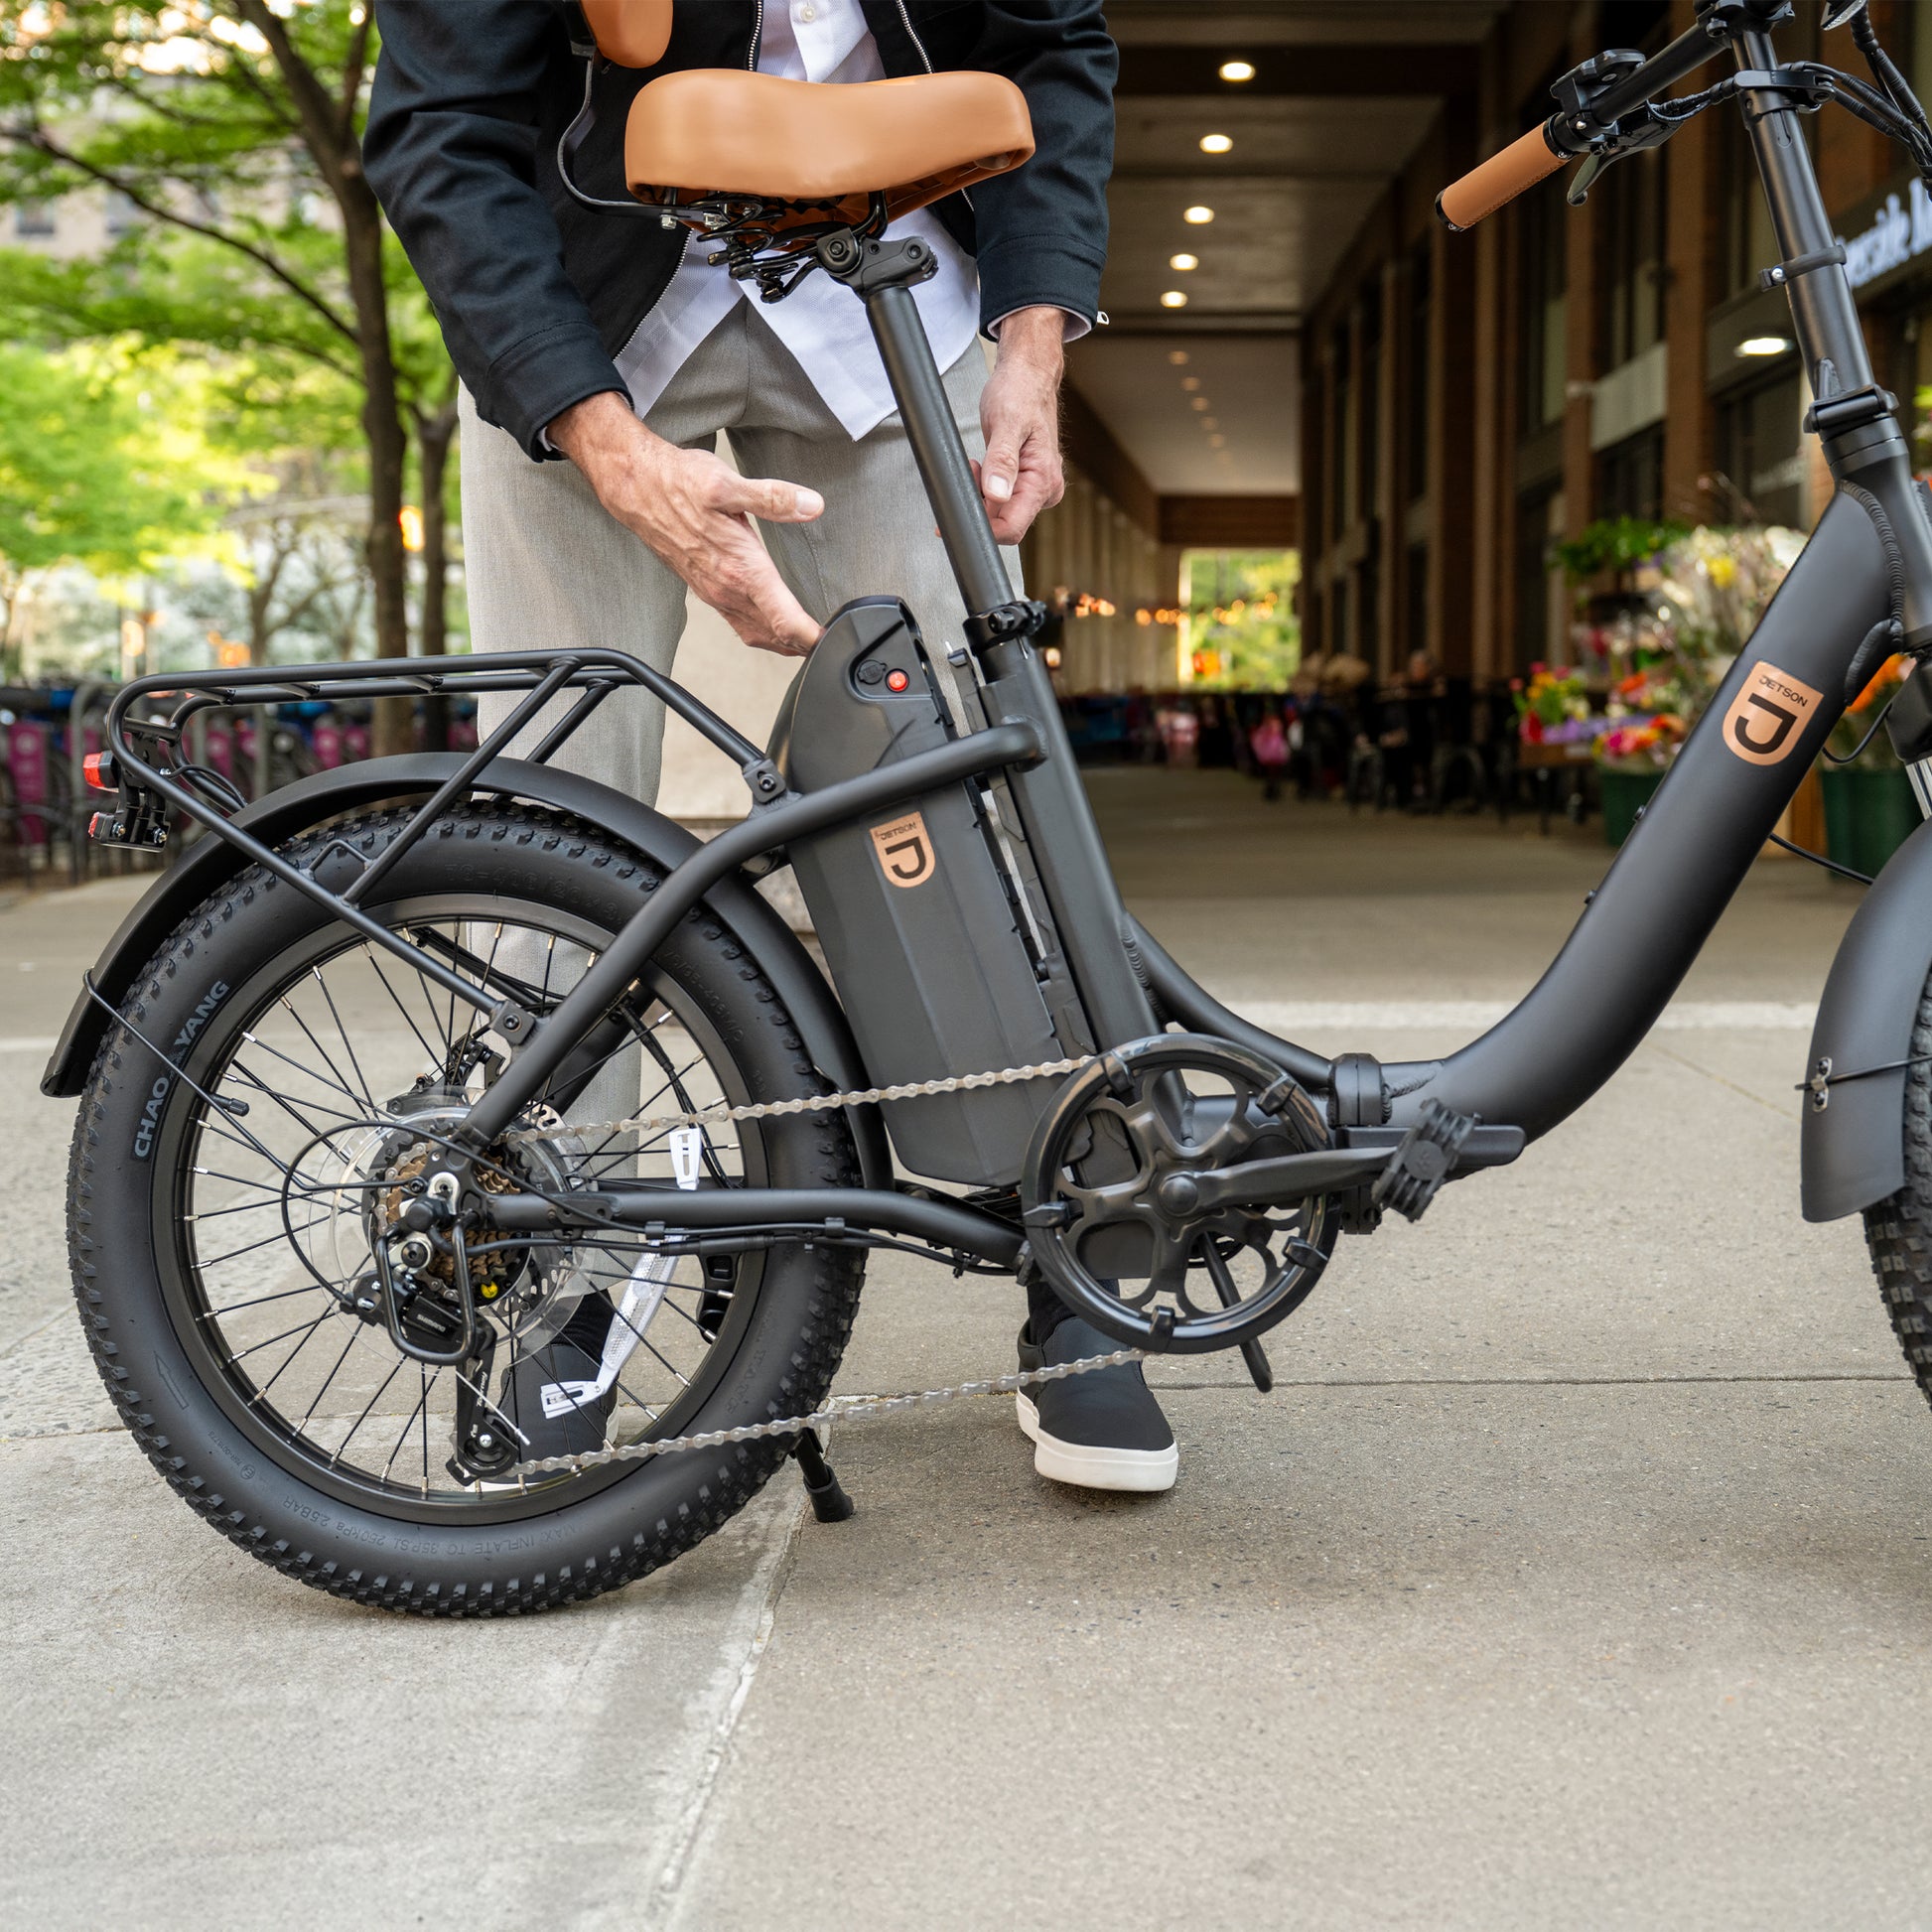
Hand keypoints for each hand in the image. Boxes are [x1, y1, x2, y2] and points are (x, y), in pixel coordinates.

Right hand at [548, 391, 822, 653]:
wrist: (635, 488)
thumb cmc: (677, 483)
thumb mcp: (728, 483)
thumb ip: (773, 498)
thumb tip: (811, 506)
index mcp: (739, 568)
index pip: (784, 619)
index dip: (812, 637)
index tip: (834, 641)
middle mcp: (726, 588)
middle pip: (773, 634)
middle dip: (803, 645)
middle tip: (831, 648)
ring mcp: (713, 591)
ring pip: (754, 632)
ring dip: (782, 643)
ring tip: (806, 644)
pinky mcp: (704, 587)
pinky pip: (737, 621)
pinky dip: (760, 631)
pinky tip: (769, 624)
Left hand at [976, 306, 1066, 543]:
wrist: (1027, 375)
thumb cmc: (1020, 392)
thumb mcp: (1006, 423)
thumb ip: (1001, 462)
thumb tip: (996, 495)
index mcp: (1043, 480)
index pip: (1012, 527)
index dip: (982, 528)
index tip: (959, 511)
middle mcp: (1044, 490)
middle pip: (1005, 524)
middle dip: (978, 507)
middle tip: (967, 472)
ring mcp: (1035, 488)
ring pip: (999, 513)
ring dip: (979, 497)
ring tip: (974, 464)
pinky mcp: (1024, 483)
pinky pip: (1000, 500)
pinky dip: (983, 490)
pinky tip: (980, 468)